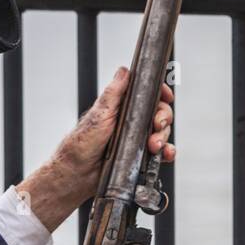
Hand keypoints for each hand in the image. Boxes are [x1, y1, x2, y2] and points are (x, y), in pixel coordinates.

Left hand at [15, 68, 174, 231]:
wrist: (77, 174)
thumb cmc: (82, 143)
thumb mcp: (99, 114)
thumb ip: (113, 93)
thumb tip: (124, 70)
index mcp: (122, 107)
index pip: (147, 95)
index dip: (160, 93)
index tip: (167, 95)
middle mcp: (131, 122)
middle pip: (159, 112)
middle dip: (163, 117)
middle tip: (157, 125)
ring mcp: (137, 139)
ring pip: (162, 132)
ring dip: (163, 137)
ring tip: (153, 146)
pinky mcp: (140, 156)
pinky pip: (161, 153)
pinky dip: (167, 152)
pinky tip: (164, 154)